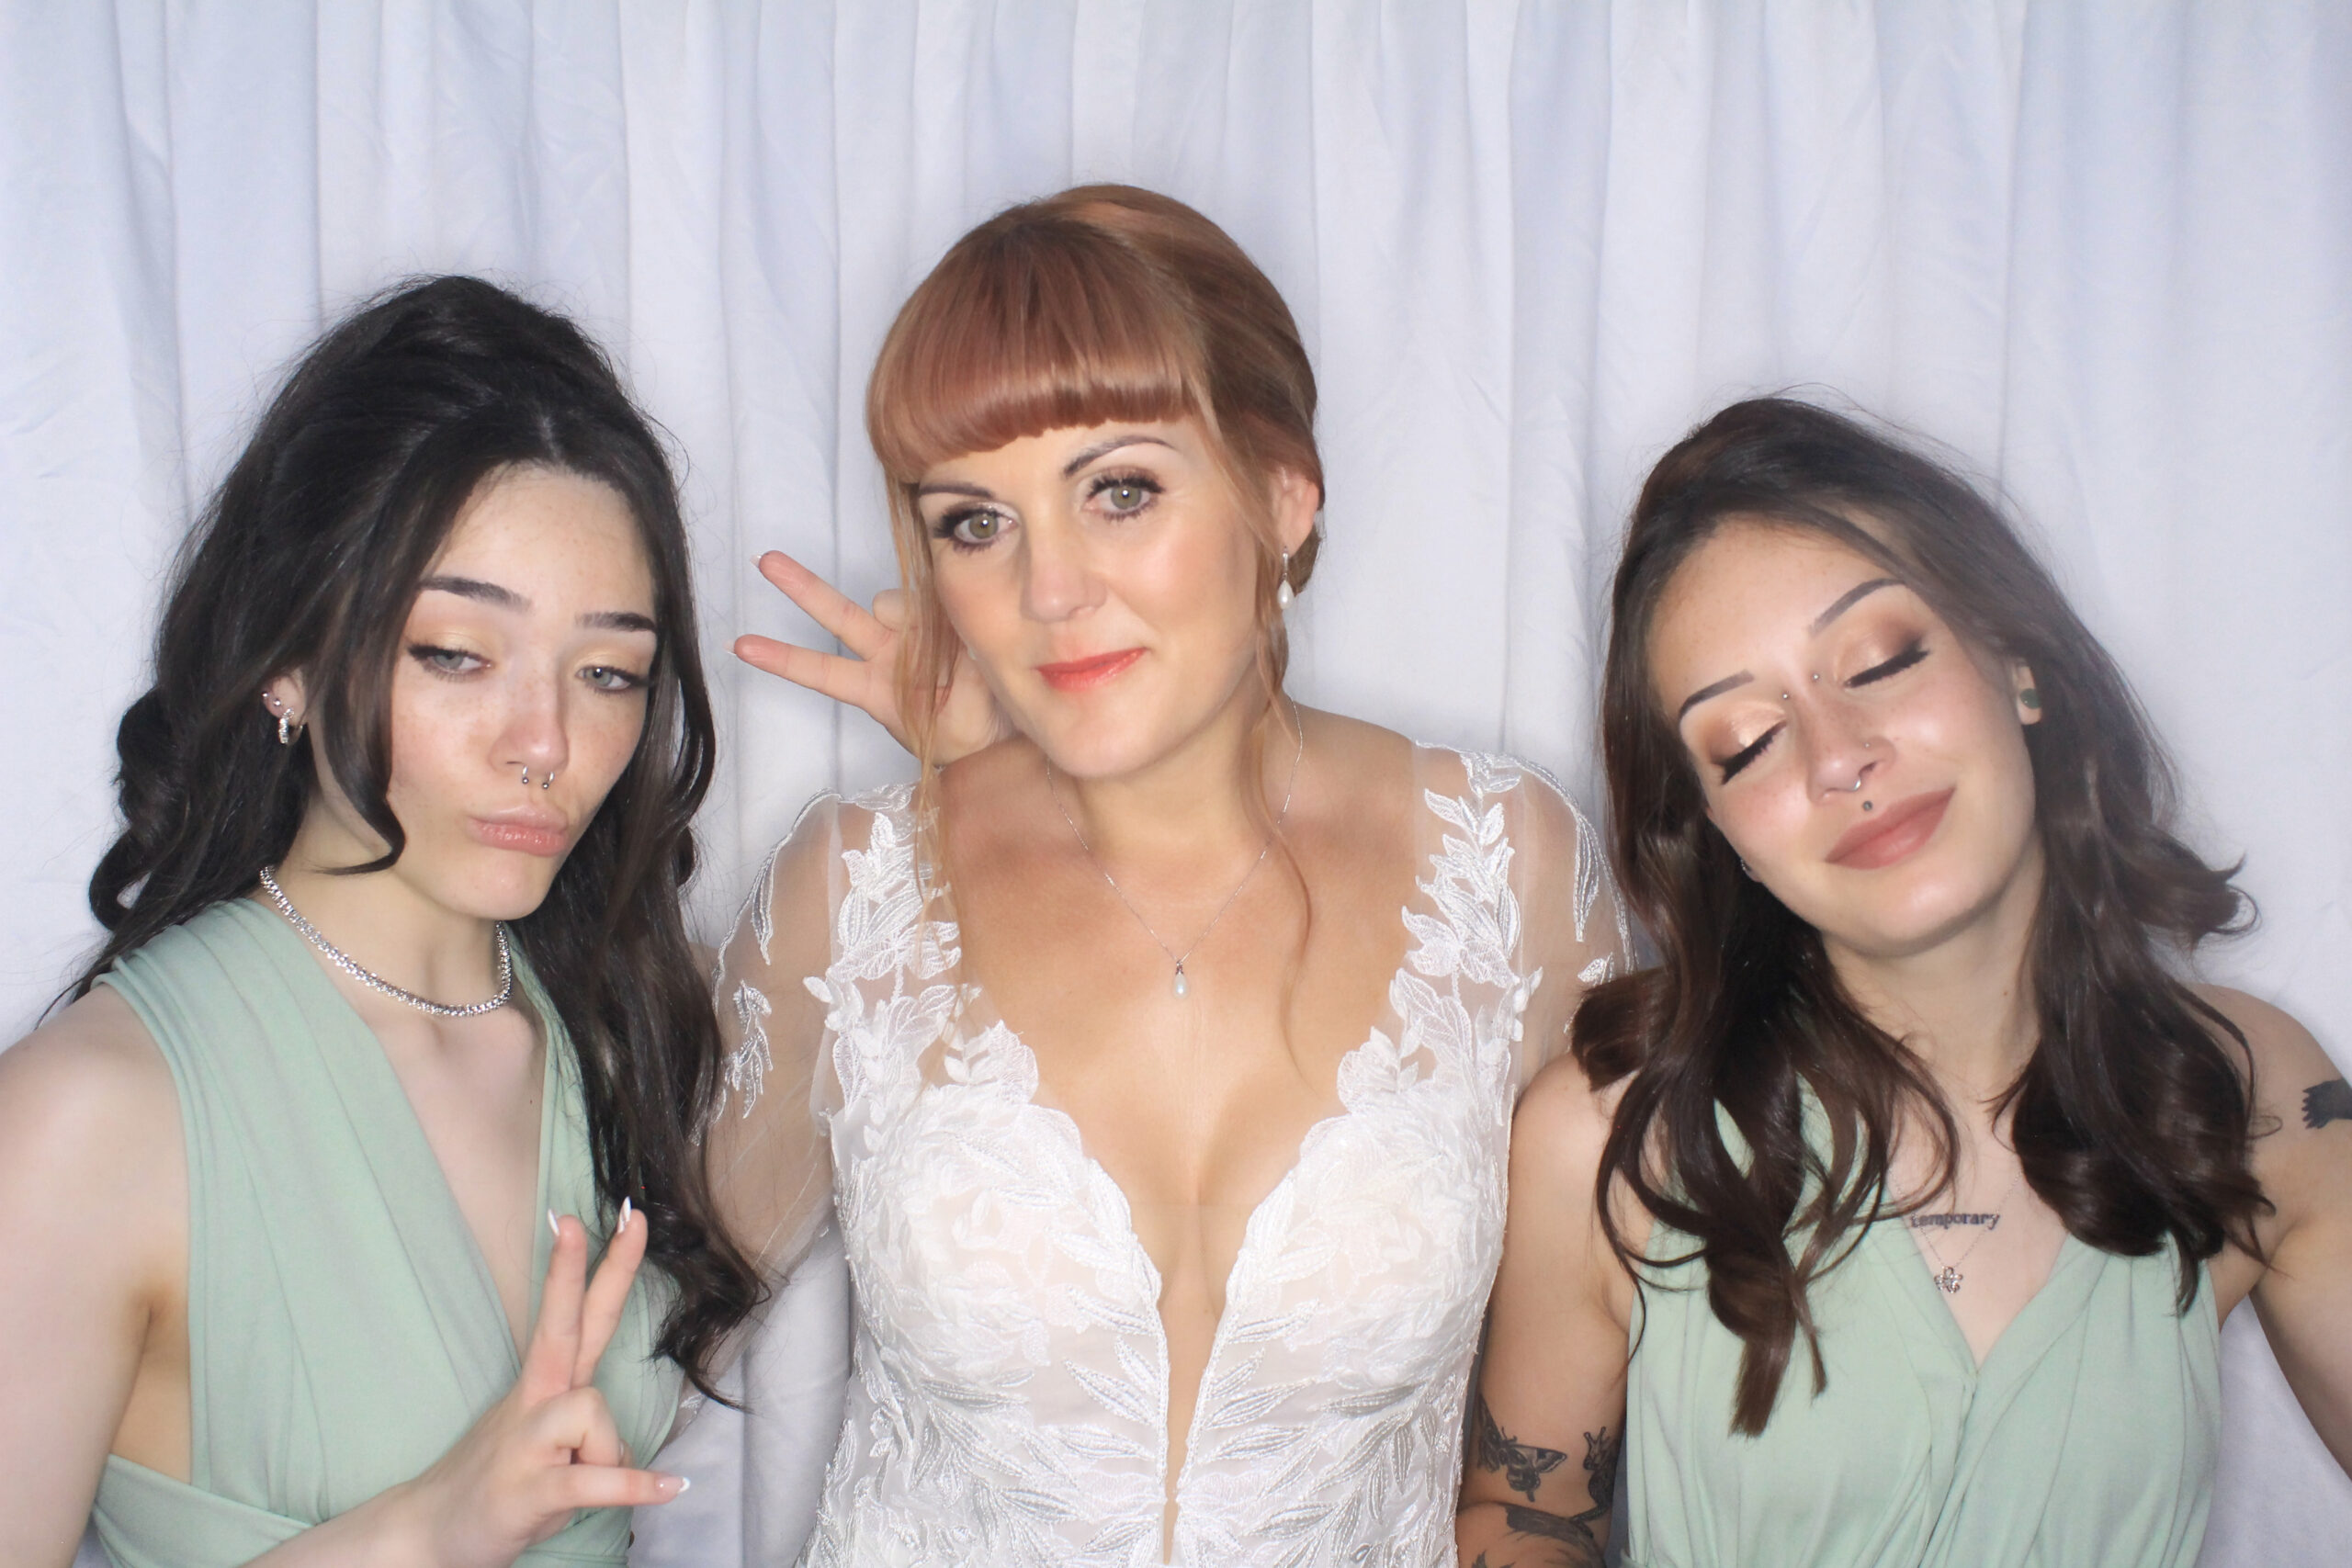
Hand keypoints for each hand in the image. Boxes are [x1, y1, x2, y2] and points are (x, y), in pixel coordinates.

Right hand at [388, 1207, 683, 1567]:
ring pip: (594, 1412)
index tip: (613, 1215)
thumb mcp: (551, 1455)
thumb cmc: (501, 1486)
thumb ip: (590, 1440)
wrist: (430, 1534)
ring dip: (607, 1455)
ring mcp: (529, 1442)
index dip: (589, 1265)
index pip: (571, 1314)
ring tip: (579, 1485)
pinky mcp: (531, 1490)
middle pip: (571, 1322)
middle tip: (633, 1215)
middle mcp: (536, 1400)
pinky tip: (669, 1489)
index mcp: (543, 1385)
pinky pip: (595, 1480)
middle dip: (605, 1269)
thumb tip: (625, 1452)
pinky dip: (634, 1487)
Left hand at [734, 550, 1010, 764]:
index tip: (740, 647)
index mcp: (874, 688)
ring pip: (891, 602)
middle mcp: (887, 653)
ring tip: (953, 658)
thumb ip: (932, 688)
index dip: (783, 659)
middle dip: (802, 588)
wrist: (1004, 734)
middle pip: (839, 616)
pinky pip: (932, 597)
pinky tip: (964, 635)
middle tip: (766, 561)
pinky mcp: (943, 618)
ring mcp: (913, 632)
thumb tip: (940, 649)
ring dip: (910, 618)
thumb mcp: (940, 727)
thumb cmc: (965, 741)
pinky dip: (945, 610)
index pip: (822, 671)